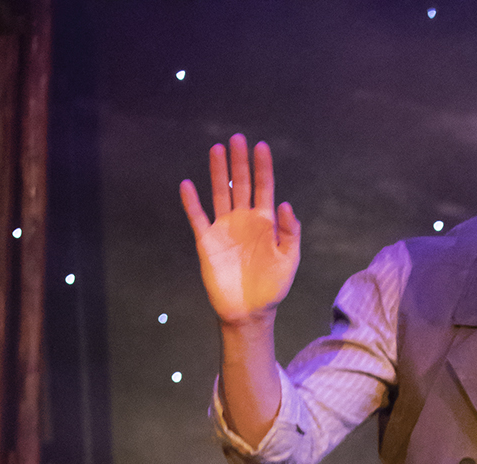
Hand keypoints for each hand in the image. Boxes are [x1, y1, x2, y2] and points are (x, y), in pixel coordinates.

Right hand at [180, 136, 300, 325]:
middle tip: (237, 138)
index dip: (263, 167)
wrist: (249, 312)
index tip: (260, 146)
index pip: (264, 187)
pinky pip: (197, 218)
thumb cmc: (272, 288)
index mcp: (265, 222)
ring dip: (218, 173)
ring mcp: (224, 228)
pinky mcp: (207, 242)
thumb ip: (289, 233)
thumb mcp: (288, 261)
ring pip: (220, 194)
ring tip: (216, 149)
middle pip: (241, 184)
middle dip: (239, 162)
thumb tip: (285, 204)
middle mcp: (244, 220)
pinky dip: (191, 202)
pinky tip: (187, 185)